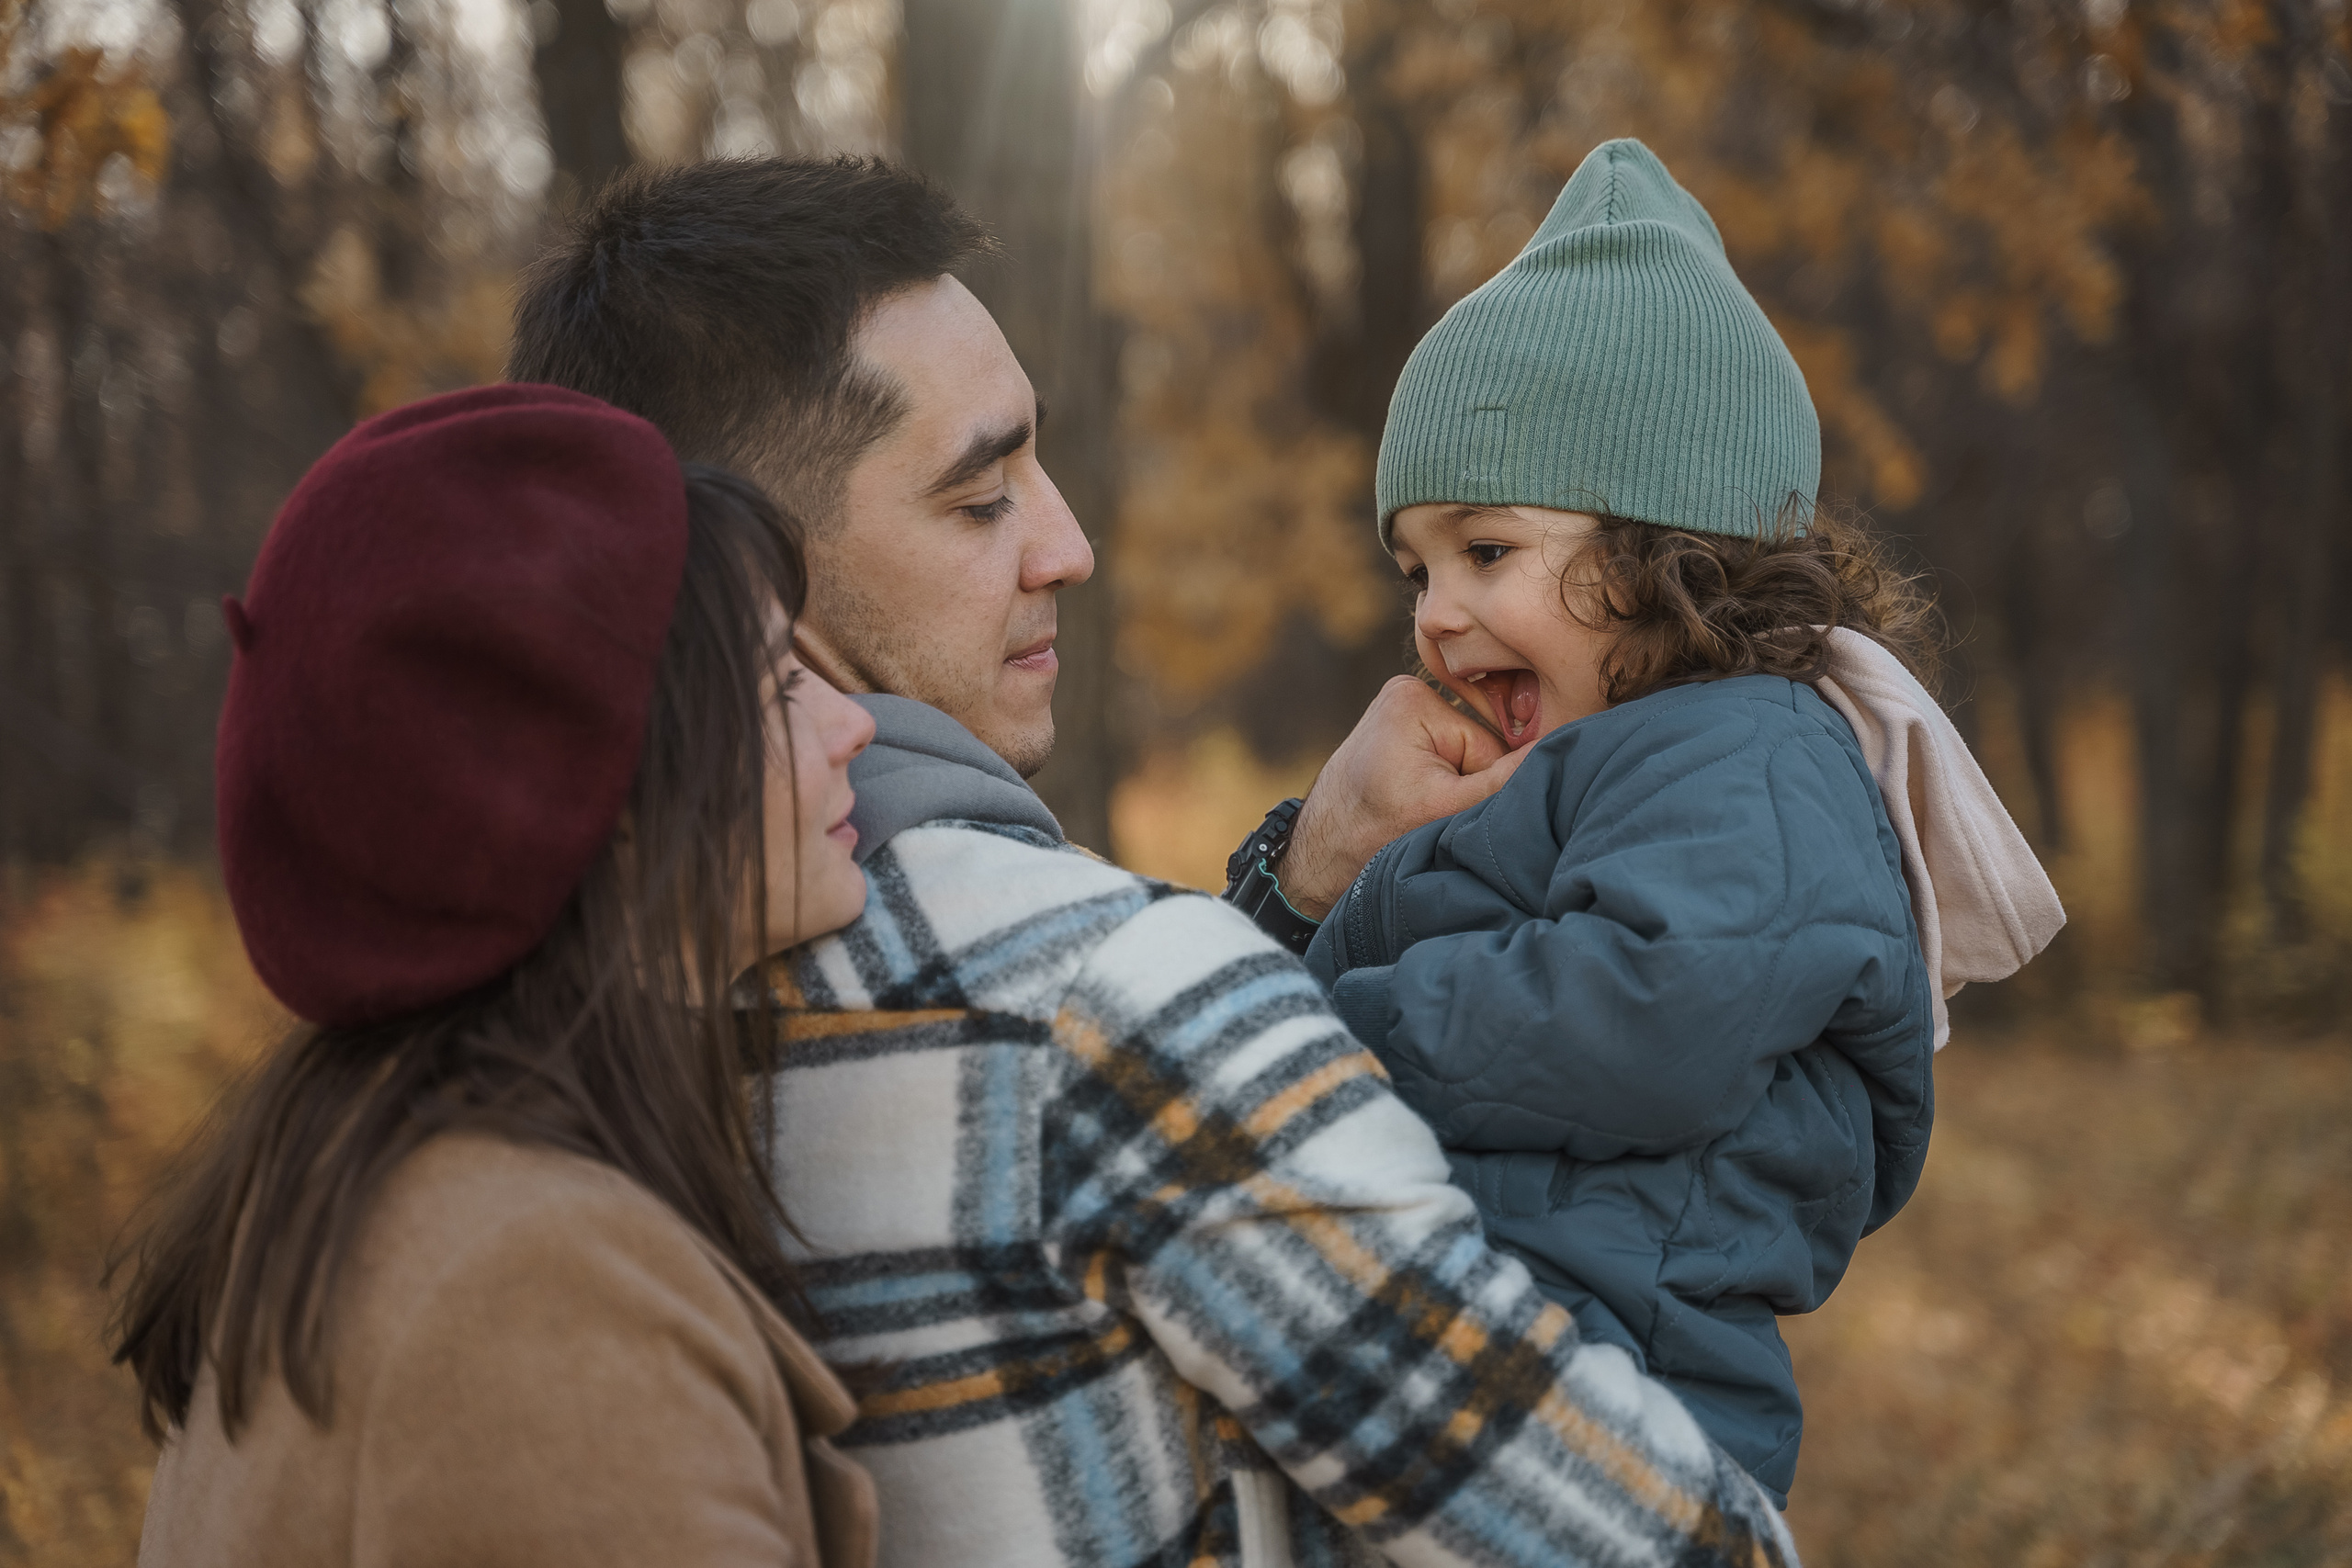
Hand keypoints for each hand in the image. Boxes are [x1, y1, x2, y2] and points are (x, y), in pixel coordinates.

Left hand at [1280, 676, 1527, 918]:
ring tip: (1419, 815)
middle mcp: (1408, 692)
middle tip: (1433, 820)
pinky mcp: (1398, 732)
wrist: (1316, 860)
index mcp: (1415, 697)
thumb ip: (1505, 780)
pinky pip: (1444, 759)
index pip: (1493, 745)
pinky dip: (1439, 787)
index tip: (1456, 816)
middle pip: (1481, 747)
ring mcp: (1401, 711)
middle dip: (1467, 788)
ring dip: (1454, 791)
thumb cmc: (1368, 836)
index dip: (1485, 788)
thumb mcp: (1445, 809)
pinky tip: (1413, 806)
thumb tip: (1564, 751)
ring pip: (1466, 758)